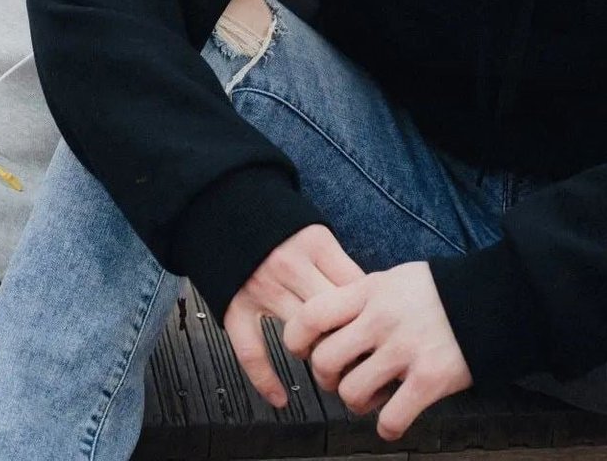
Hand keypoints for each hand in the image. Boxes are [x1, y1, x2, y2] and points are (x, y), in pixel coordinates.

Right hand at [223, 224, 363, 407]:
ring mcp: (260, 289)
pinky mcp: (235, 306)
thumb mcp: (316, 231)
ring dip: (319, 355)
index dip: (371, 314)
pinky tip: (281, 399)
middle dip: (350, 338)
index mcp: (315, 244)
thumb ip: (339, 264)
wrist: (225, 206)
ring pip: (300, 335)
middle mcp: (289, 267)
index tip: (380, 330)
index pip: (354, 289)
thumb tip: (372, 303)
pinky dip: (265, 379)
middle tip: (362, 355)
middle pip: (332, 315)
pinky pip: (251, 351)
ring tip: (332, 366)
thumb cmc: (279, 225)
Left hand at [283, 261, 471, 439]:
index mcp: (370, 291)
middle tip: (342, 376)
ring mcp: (405, 351)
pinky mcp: (429, 380)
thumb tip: (332, 320)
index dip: (296, 339)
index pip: (312, 315)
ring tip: (373, 394)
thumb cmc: (441, 290)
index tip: (303, 349)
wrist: (493, 298)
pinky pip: (389, 419)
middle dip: (327, 377)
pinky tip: (396, 413)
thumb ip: (364, 297)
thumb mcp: (395, 278)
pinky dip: (388, 425)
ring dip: (357, 402)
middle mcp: (382, 320)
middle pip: (324, 361)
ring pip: (350, 393)